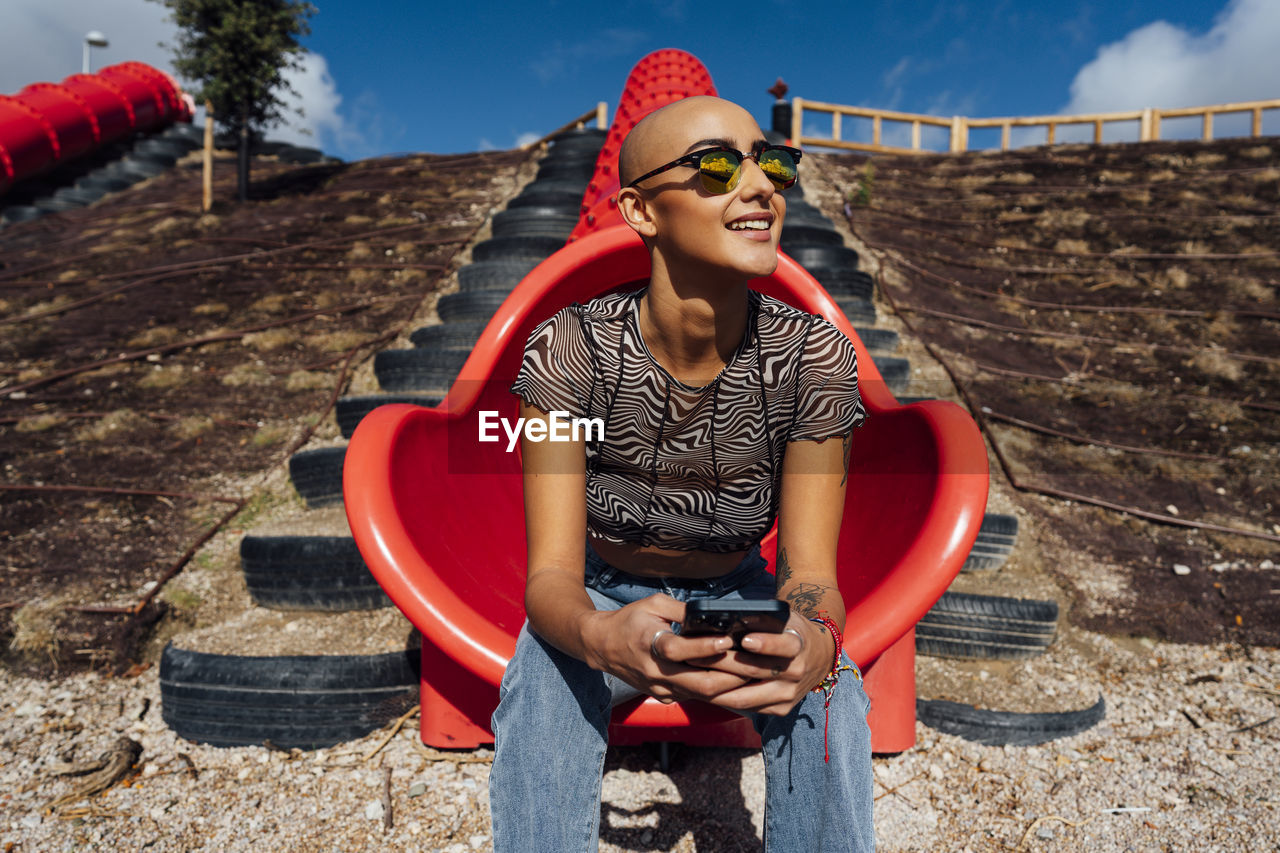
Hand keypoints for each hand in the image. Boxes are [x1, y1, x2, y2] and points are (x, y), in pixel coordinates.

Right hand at [582, 594, 751, 703]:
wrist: (602, 646)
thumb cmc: (630, 620)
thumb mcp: (654, 604)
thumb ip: (683, 609)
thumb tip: (714, 613)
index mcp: (649, 643)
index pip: (679, 649)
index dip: (705, 647)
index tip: (727, 641)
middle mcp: (655, 671)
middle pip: (699, 683)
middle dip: (730, 677)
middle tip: (755, 666)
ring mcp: (659, 688)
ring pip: (700, 694)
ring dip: (728, 688)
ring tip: (753, 676)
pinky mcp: (663, 696)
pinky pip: (694, 697)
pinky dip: (715, 692)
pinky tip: (735, 684)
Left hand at [696, 611, 835, 715]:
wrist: (819, 657)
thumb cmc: (791, 632)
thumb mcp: (784, 619)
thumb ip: (763, 619)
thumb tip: (729, 618)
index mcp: (799, 645)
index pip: (784, 645)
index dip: (765, 644)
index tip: (745, 640)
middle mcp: (797, 672)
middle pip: (756, 671)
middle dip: (723, 664)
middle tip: (695, 657)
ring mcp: (789, 694)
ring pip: (747, 696)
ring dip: (717, 688)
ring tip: (693, 677)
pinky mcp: (782, 709)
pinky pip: (749, 707)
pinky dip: (726, 699)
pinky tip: (707, 691)